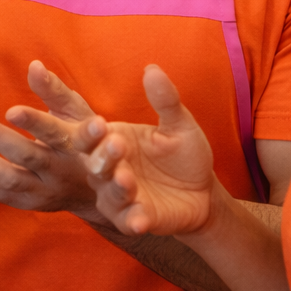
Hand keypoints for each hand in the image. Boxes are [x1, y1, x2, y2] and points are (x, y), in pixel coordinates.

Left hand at [0, 61, 108, 223]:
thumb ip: (54, 91)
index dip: (34, 123)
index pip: (55, 134)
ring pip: (10, 179)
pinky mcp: (27, 203)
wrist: (102, 189)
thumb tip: (34, 65)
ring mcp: (43, 191)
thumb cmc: (85, 139)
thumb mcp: (78, 113)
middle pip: (28, 156)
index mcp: (75, 145)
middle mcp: (60, 171)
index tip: (11, 110)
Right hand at [76, 65, 216, 236]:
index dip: (88, 131)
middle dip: (103, 156)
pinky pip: (130, 221)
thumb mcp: (178, 125)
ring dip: (117, 187)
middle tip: (116, 145)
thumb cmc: (182, 154)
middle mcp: (106, 171)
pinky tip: (140, 220)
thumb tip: (152, 69)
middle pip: (94, 164)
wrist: (203, 192)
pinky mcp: (134, 220)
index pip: (88, 136)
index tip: (98, 123)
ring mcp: (118, 198)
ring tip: (126, 178)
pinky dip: (134, 220)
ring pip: (110, 194)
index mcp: (109, 142)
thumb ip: (165, 100)